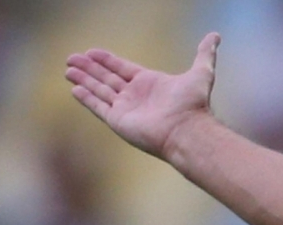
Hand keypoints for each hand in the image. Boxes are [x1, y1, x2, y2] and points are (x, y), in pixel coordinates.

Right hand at [65, 33, 220, 159]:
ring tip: (67, 70)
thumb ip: (204, 53)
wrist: (187, 129)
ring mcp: (126, 109)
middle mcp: (136, 96)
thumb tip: (215, 36)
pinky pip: (99, 107)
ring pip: (100, 91)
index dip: (107, 61)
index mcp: (150, 83)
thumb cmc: (193, 103)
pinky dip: (87, 99)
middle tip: (72, 58)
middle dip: (90, 68)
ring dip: (84, 80)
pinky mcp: (119, 121)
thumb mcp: (201, 72)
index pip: (123, 69)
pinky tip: (74, 89)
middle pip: (107, 79)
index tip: (92, 52)